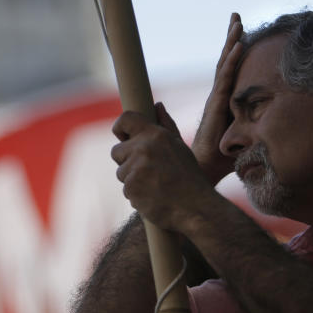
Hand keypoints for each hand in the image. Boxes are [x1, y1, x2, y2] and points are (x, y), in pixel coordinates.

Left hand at [111, 103, 215, 231]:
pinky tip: (153, 196)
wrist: (196, 207)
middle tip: (148, 171)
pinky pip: (126, 189)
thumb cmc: (190, 176)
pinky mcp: (131, 187)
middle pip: (117, 151)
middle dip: (127, 161)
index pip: (126, 119)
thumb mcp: (180, 146)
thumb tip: (157, 105)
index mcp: (155, 134)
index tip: (121, 136)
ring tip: (155, 185)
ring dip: (133, 179)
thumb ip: (166, 125)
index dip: (119, 127)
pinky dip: (136, 194)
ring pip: (121, 172)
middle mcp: (143, 148)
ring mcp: (135, 168)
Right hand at [192, 12, 242, 183]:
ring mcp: (217, 95)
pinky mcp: (218, 101)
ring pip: (225, 63)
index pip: (230, 69)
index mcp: (224, 98)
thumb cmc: (223, 154)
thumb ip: (248, 124)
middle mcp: (219, 93)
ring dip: (232, 42)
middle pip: (226, 59)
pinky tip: (239, 45)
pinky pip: (226, 76)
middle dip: (232, 37)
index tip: (242, 31)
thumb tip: (262, 120)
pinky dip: (232, 59)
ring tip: (238, 22)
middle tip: (237, 16)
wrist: (208, 166)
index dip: (235, 50)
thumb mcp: (242, 135)